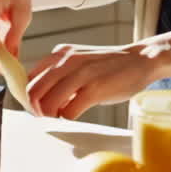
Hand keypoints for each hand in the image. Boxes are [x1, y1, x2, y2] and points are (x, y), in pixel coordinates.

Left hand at [26, 43, 158, 119]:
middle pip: (32, 92)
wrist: (141, 60)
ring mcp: (80, 74)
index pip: (29, 78)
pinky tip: (76, 115)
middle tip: (47, 116)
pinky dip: (67, 118)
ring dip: (50, 116)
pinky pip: (68, 111)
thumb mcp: (79, 62)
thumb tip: (40, 98)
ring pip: (47, 103)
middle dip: (36, 109)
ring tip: (61, 116)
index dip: (29, 97)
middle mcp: (66, 61)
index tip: (37, 107)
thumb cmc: (110, 66)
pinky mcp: (95, 88)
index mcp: (60, 54)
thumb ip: (60, 75)